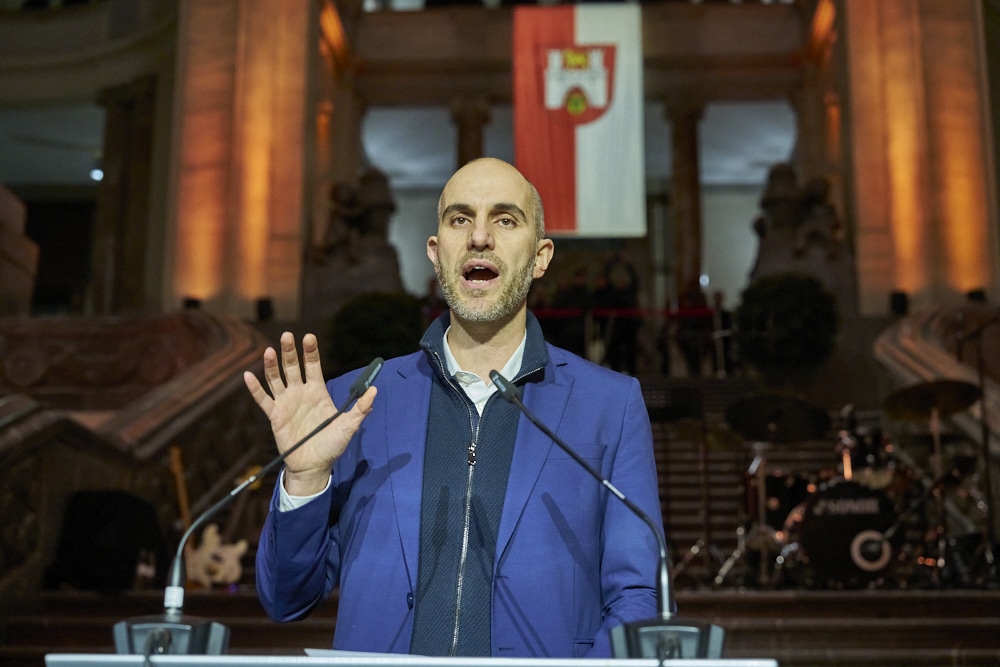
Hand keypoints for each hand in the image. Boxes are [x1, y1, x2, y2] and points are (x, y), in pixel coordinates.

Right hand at [244, 332, 375, 495]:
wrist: (314, 465)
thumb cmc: (332, 445)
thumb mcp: (349, 426)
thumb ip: (361, 408)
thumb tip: (374, 389)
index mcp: (317, 391)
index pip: (313, 365)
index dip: (311, 351)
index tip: (309, 337)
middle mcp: (300, 393)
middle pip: (293, 367)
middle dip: (290, 351)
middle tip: (287, 336)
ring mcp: (286, 403)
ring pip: (276, 379)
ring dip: (272, 365)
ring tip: (270, 351)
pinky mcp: (275, 416)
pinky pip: (263, 400)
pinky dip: (255, 388)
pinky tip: (248, 375)